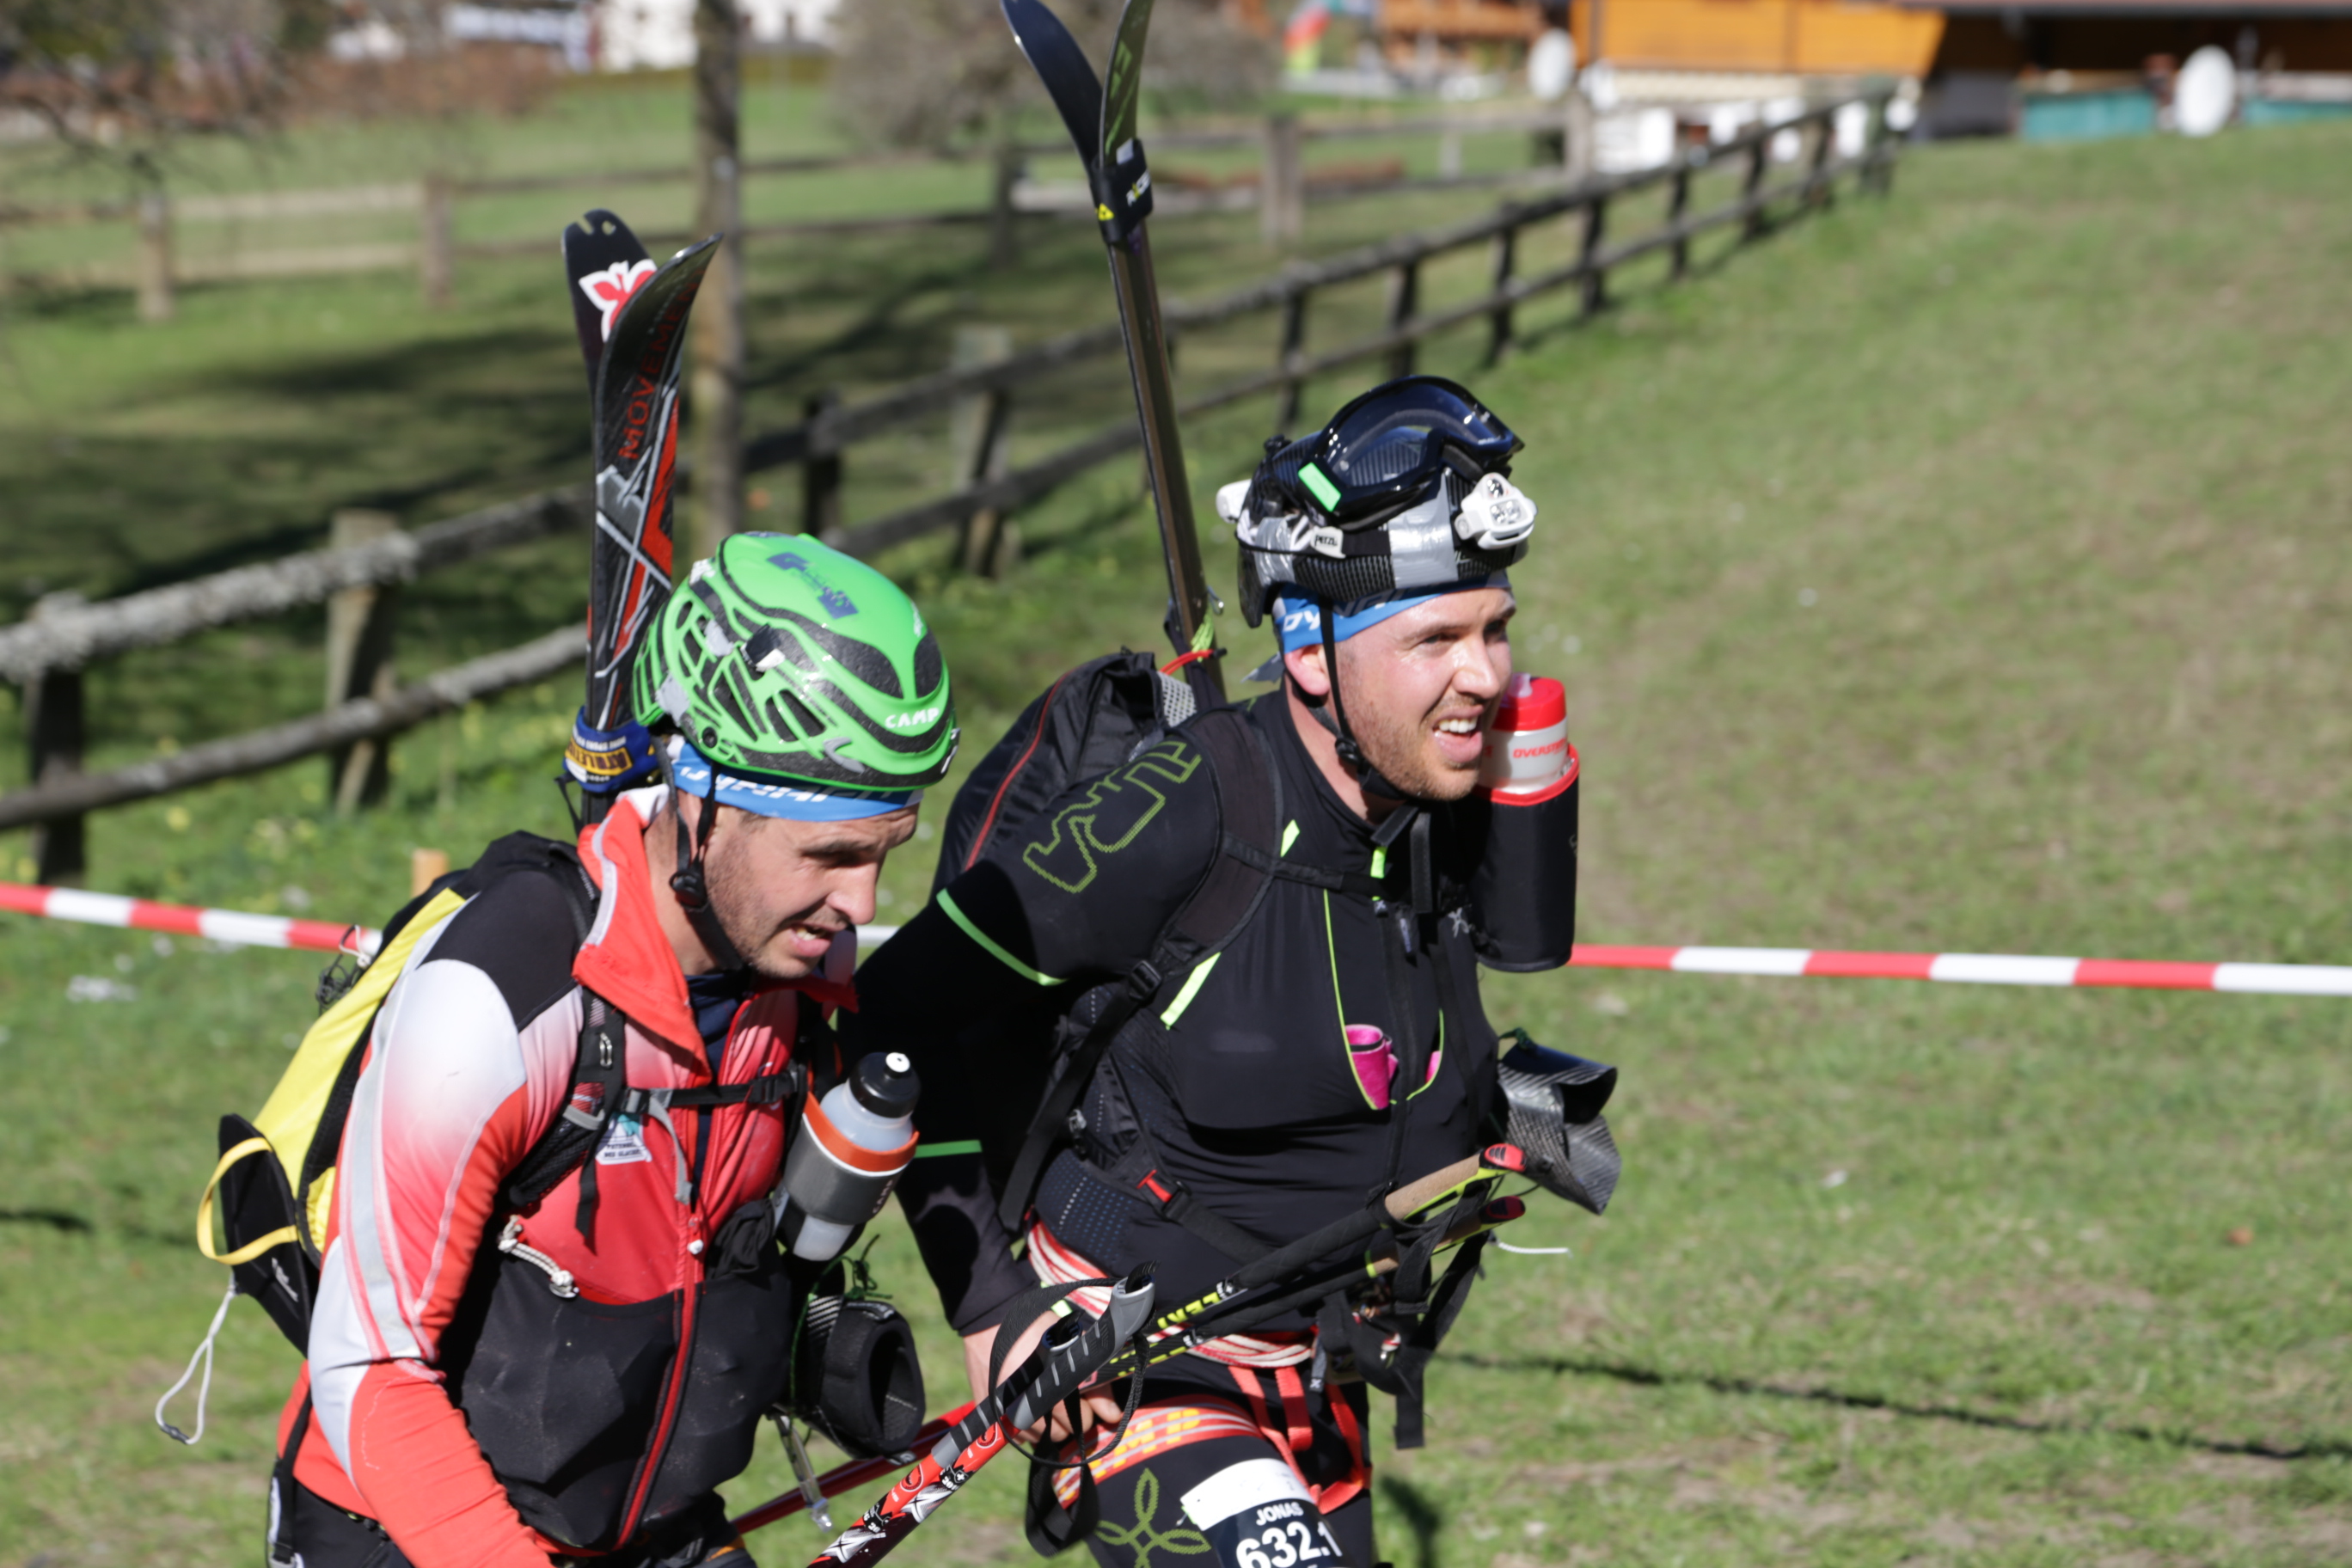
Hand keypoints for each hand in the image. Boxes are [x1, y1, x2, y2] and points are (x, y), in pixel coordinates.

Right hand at [962, 1319, 1125, 1446]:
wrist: (991, 1321)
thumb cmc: (1038, 1330)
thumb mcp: (1072, 1349)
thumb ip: (1096, 1385)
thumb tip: (1114, 1416)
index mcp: (1052, 1395)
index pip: (1082, 1421)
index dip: (1087, 1406)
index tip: (1083, 1393)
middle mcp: (1028, 1411)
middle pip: (1061, 1432)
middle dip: (1068, 1417)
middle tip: (1064, 1394)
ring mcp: (1008, 1417)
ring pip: (1039, 1437)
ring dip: (1045, 1423)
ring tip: (1044, 1397)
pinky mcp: (993, 1416)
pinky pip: (1018, 1436)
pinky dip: (1026, 1425)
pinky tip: (1028, 1403)